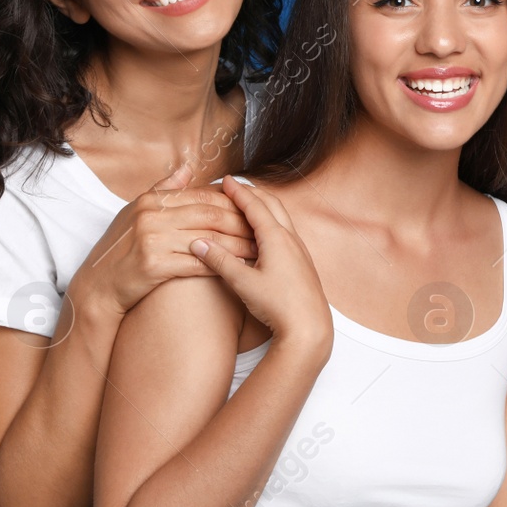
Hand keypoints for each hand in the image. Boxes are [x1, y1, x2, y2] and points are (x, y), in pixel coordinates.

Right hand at [72, 162, 258, 316]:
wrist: (97, 287)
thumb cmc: (120, 249)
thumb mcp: (136, 211)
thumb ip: (164, 188)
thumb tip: (187, 166)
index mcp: (152, 201)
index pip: (203, 196)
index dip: (233, 203)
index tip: (254, 211)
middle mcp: (152, 216)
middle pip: (211, 215)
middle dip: (242, 223)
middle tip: (265, 231)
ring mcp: (153, 240)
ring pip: (209, 239)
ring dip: (238, 246)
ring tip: (259, 251)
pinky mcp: (155, 265)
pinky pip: (198, 263)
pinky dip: (222, 265)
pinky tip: (239, 269)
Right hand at [192, 178, 330, 353]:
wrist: (309, 327)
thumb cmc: (278, 305)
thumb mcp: (243, 283)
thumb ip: (220, 261)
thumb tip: (197, 242)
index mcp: (277, 238)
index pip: (255, 206)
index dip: (239, 191)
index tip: (226, 179)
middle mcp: (291, 239)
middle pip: (272, 205)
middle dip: (253, 193)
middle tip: (235, 186)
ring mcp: (300, 250)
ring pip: (282, 218)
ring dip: (264, 207)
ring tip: (248, 204)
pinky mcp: (302, 262)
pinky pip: (286, 232)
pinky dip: (272, 222)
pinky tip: (264, 234)